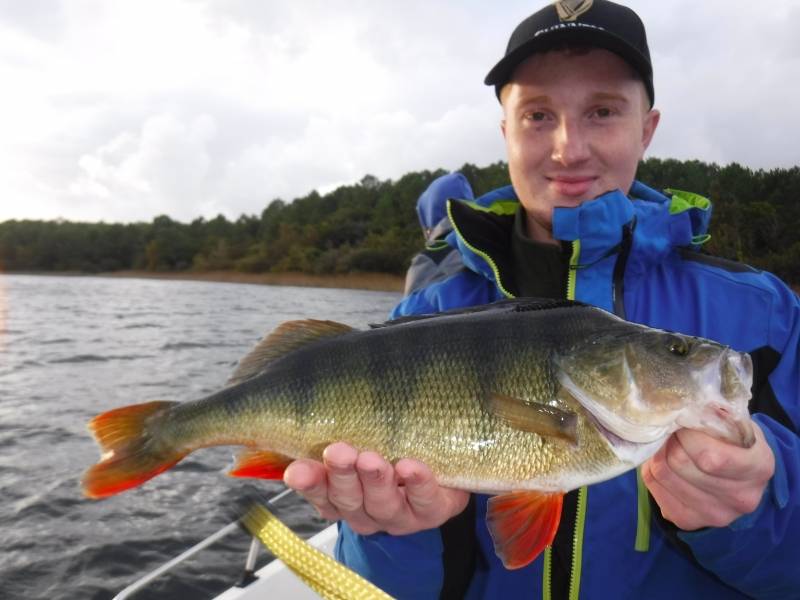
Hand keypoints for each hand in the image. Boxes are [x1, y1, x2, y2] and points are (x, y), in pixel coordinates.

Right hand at [283, 442, 469, 535]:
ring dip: (375, 482)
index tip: (296, 471)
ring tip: (372, 460)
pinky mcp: (432, 511)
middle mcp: (367, 510)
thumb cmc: (394, 447)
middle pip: (348, 500)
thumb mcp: (364, 436)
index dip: (308, 483)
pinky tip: (410, 467)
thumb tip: (313, 396)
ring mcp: (399, 515)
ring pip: (382, 505)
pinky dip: (417, 484)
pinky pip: (424, 500)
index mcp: (343, 495)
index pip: (319, 492)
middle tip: (338, 453)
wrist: (445, 469)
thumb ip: (341, 425)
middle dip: (342, 476)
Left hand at [641, 420, 774, 529]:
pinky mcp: (688, 521)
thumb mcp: (734, 422)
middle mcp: (741, 498)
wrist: (741, 476)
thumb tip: (680, 409)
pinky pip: (652, 486)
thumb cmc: (735, 442)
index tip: (684, 420)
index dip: (688, 434)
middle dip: (670, 439)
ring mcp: (715, 515)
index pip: (709, 457)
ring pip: (662, 473)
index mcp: (758, 467)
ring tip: (669, 443)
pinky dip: (651, 468)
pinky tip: (665, 461)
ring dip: (658, 452)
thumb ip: (712, 416)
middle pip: (679, 462)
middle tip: (673, 430)